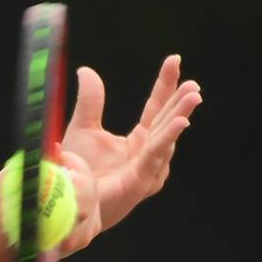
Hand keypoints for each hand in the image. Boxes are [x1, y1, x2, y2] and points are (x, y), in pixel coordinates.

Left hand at [60, 54, 201, 233]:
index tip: (174, 60)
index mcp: (139, 140)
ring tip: (194, 95)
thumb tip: (86, 70)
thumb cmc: (79, 171)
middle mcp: (149, 154)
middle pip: (167, 121)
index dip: (166, 84)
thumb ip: (90, 101)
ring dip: (181, 115)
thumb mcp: (83, 128)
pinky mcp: (141, 181)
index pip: (156, 107)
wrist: (68, 201)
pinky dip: (168, 137)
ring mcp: (148, 169)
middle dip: (181, 101)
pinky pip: (156, 155)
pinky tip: (180, 121)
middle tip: (193, 82)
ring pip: (168, 137)